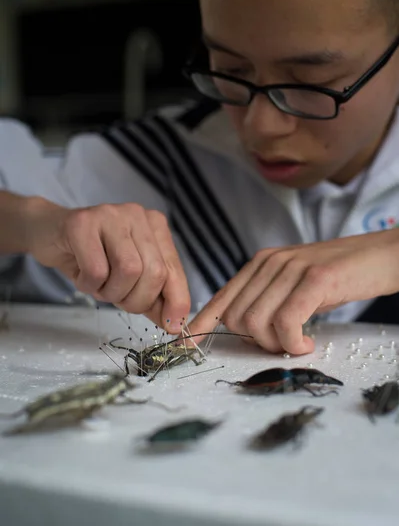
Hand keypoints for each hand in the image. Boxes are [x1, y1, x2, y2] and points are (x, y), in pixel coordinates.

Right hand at [27, 198, 189, 332]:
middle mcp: (137, 214)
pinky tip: (82, 275)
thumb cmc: (91, 257)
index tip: (173, 326)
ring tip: (98, 284)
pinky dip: (89, 285)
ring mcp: (111, 214)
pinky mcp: (83, 222)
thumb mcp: (127, 279)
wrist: (48, 234)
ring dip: (111, 292)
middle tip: (116, 298)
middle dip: (137, 299)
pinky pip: (96, 270)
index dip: (176, 300)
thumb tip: (175, 324)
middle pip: (154, 272)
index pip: (173, 268)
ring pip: (128, 270)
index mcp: (155, 226)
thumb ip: (153, 298)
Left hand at [188, 230, 398, 354]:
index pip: (223, 297)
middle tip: (284, 344)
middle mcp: (270, 262)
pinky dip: (293, 342)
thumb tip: (242, 328)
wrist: (379, 256)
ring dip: (277, 345)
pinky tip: (307, 343)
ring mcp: (292, 268)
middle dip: (257, 342)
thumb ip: (267, 300)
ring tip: (298, 342)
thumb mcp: (293, 286)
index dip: (204, 323)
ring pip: (258, 321)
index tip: (189, 343)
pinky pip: (287, 321)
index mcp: (260, 263)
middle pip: (238, 317)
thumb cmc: (336, 277)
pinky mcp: (315, 278)